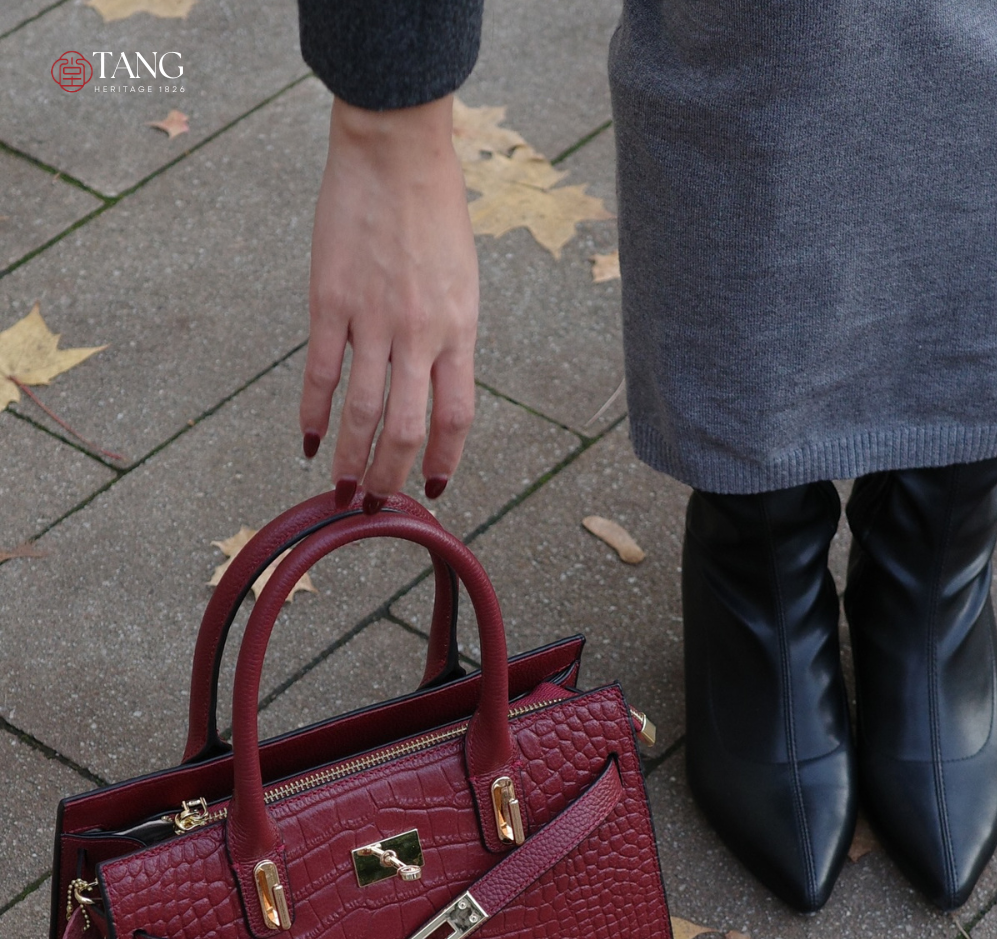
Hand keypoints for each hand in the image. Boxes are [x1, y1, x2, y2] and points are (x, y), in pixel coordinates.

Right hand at [300, 94, 478, 505]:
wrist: (394, 151)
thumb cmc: (434, 210)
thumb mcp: (461, 280)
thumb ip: (448, 335)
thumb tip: (432, 386)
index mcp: (459, 329)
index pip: (455, 416)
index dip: (442, 459)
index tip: (430, 488)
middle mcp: (420, 333)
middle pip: (406, 428)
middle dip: (391, 475)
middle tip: (376, 502)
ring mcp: (373, 319)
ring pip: (362, 412)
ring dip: (350, 460)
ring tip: (342, 492)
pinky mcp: (329, 302)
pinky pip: (321, 373)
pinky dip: (312, 414)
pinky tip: (307, 442)